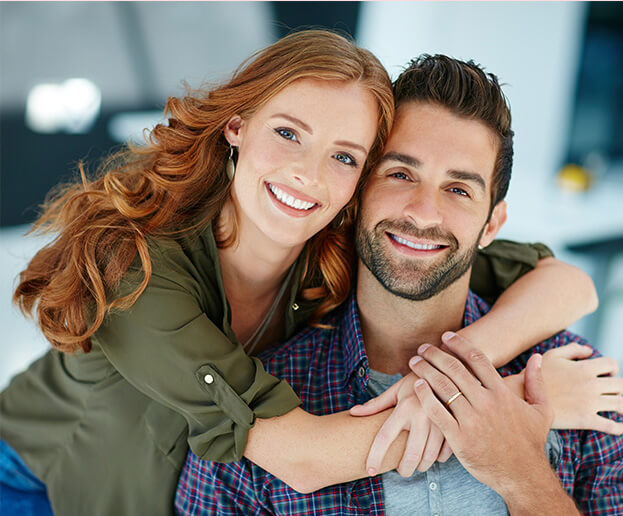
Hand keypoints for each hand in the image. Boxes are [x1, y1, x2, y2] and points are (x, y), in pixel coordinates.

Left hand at [350, 372, 451, 476]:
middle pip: (410, 455)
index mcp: (404, 407)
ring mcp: (440, 422)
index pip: (384, 437)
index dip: (375, 456)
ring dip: (420, 466)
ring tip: (416, 465)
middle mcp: (422, 415)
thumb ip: (376, 404)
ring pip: (428, 458)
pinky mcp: (454, 426)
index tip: (369, 470)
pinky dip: (437, 459)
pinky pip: (445, 453)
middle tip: (401, 471)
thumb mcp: (396, 390)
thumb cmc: (416, 382)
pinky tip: (432, 456)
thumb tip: (353, 412)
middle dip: (403, 470)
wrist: (446, 370)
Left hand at [409, 332, 553, 497]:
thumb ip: (537, 382)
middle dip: (436, 354)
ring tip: (414, 362)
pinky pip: (436, 413)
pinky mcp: (459, 438)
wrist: (523, 477)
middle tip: (423, 347)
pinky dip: (424, 397)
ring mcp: (472, 420)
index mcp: (502, 393)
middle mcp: (486, 403)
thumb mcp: (541, 410)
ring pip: (443, 387)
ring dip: (425, 370)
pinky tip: (415, 386)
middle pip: (455, 369)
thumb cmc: (531, 443)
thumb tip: (536, 357)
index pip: (477, 359)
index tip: (446, 336)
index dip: (459, 344)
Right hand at [541, 343, 622, 433]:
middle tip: (612, 392)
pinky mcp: (585, 420)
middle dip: (618, 388)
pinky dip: (618, 427)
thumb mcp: (551, 355)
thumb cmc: (535, 374)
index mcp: (584, 368)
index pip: (612, 365)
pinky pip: (611, 426)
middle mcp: (591, 385)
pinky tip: (618, 426)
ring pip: (621, 405)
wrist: (522, 396)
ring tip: (620, 410)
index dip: (611, 369)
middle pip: (620, 386)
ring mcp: (589, 403)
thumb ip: (572, 350)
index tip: (607, 375)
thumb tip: (590, 350)